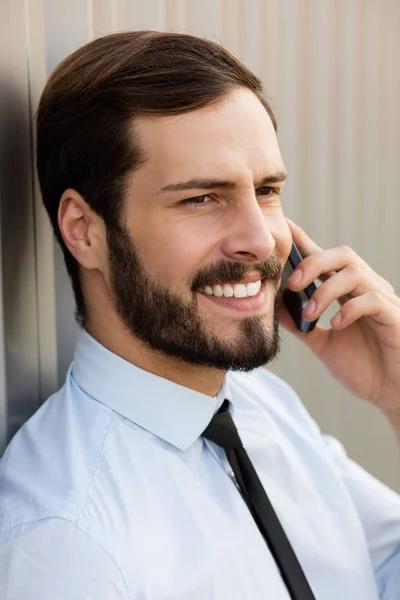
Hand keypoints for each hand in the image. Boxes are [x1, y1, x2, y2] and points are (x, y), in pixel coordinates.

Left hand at [279, 219, 399, 418]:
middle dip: (313, 263)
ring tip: (310, 313)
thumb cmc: (363, 368)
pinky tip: (335, 325)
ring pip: (356, 272)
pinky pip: (373, 299)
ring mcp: (383, 301)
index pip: (326, 259)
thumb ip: (301, 325)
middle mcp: (367, 289)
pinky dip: (350, 309)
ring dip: (326, 290)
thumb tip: (274, 306)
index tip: (284, 230)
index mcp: (349, 292)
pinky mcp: (394, 317)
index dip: (306, 242)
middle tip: (291, 283)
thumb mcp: (322, 344)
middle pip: (343, 255)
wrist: (390, 394)